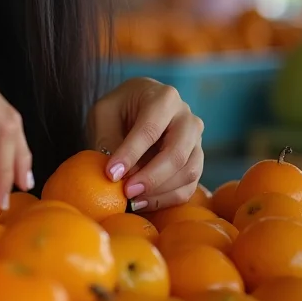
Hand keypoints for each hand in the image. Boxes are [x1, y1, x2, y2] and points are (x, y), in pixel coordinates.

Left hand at [87, 78, 203, 211]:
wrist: (139, 104)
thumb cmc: (119, 107)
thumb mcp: (104, 113)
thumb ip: (108, 138)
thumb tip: (116, 175)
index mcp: (164, 98)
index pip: (150, 129)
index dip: (130, 154)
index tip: (111, 174)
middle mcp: (187, 117)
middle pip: (176, 153)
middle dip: (150, 177)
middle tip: (126, 192)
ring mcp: (196, 139)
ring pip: (188, 172)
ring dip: (160, 191)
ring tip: (132, 200)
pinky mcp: (196, 160)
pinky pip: (190, 185)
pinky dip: (168, 198)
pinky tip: (143, 202)